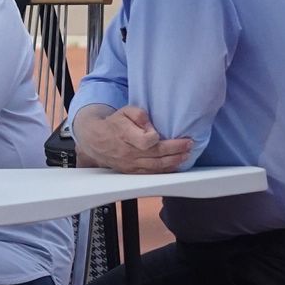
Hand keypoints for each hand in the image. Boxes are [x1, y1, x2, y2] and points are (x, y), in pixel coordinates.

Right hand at [71, 104, 193, 173]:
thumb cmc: (113, 124)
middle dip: (175, 150)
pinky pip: (151, 173)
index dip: (154, 137)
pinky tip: (175, 165)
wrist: (96, 140)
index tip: (160, 133)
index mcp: (125, 136)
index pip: (145, 141)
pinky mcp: (132, 171)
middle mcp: (128, 152)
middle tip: (189, 144)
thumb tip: (150, 125)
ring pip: (155, 166)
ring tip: (186, 155)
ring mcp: (130, 164)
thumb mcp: (124, 111)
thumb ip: (138, 114)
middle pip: (155, 155)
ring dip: (173, 162)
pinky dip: (165, 171)